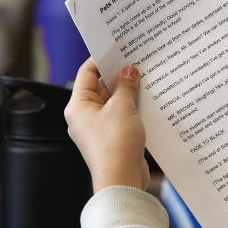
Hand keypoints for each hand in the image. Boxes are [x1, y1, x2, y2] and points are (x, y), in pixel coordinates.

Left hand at [65, 58, 148, 192]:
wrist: (121, 179)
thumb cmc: (115, 145)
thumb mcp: (122, 107)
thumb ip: (125, 86)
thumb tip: (128, 71)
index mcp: (78, 106)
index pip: (87, 73)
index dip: (102, 59)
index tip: (118, 48)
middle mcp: (85, 116)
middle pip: (102, 88)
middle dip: (120, 76)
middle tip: (138, 62)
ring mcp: (100, 128)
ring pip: (115, 103)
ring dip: (129, 92)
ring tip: (146, 79)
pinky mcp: (115, 138)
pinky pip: (124, 116)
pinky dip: (134, 108)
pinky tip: (149, 101)